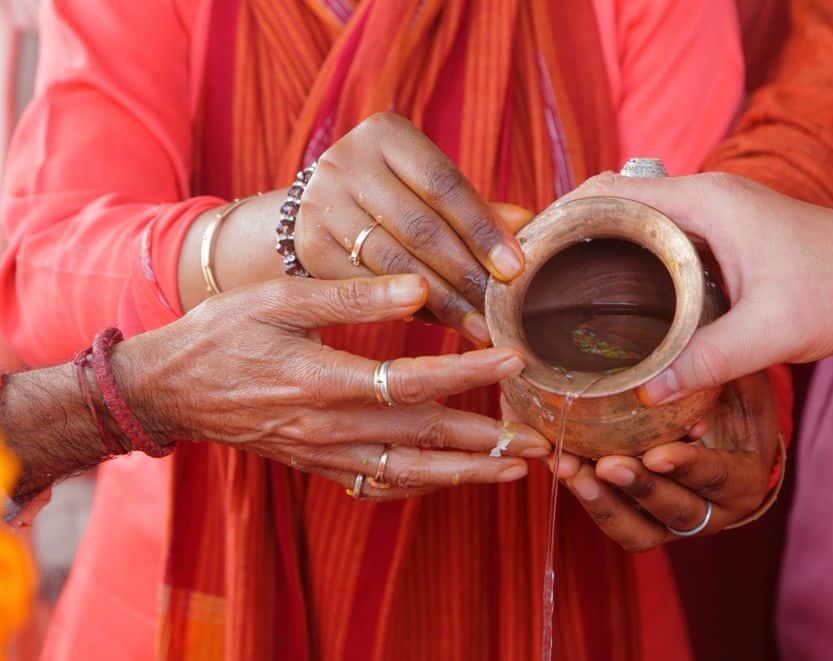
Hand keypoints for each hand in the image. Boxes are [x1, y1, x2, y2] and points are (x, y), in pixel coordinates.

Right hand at [119, 275, 549, 499]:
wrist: (171, 388)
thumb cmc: (222, 333)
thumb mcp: (277, 298)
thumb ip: (349, 295)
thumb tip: (419, 287)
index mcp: (321, 380)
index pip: (411, 383)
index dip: (467, 374)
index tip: (514, 360)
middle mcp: (328, 428)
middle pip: (421, 441)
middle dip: (486, 441)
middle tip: (539, 440)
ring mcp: (323, 455)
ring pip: (406, 474)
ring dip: (464, 475)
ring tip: (514, 470)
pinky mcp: (317, 466)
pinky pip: (376, 485)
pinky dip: (419, 487)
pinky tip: (450, 481)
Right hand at [296, 112, 530, 343]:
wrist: (323, 206)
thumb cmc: (396, 195)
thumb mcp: (430, 188)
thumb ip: (475, 208)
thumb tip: (526, 224)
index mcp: (385, 134)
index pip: (444, 184)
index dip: (482, 228)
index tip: (515, 269)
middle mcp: (345, 161)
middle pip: (420, 227)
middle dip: (466, 274)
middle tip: (499, 311)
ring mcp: (321, 204)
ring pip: (395, 263)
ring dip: (443, 301)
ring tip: (478, 327)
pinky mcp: (309, 245)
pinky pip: (368, 288)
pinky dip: (408, 310)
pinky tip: (439, 324)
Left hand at [551, 372, 780, 551]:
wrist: (730, 430)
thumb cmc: (736, 398)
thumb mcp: (740, 379)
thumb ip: (718, 368)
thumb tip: (674, 360)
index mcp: (745, 479)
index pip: (717, 476)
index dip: (686, 466)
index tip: (656, 453)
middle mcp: (716, 511)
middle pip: (676, 511)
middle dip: (639, 487)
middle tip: (606, 464)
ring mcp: (677, 521)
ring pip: (640, 530)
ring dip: (603, 502)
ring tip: (571, 469)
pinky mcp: (647, 521)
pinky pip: (617, 521)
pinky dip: (589, 498)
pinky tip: (563, 467)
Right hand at [555, 172, 832, 402]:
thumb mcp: (770, 332)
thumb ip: (704, 361)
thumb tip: (644, 393)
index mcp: (705, 203)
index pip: (610, 192)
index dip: (563, 217)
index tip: (529, 255)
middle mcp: (703, 197)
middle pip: (614, 203)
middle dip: (572, 235)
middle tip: (537, 283)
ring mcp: (713, 213)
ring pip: (637, 220)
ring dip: (601, 246)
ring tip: (564, 291)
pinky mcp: (723, 234)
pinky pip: (661, 237)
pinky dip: (633, 257)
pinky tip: (619, 299)